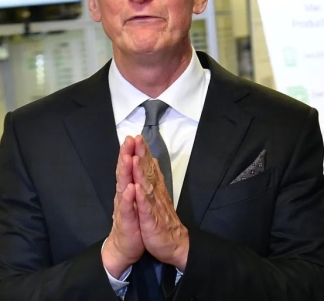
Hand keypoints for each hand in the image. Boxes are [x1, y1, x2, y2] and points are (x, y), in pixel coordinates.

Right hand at [102, 137, 144, 277]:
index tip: (135, 136)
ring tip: (128, 158)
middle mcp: (123, 195)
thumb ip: (137, 181)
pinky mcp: (126, 221)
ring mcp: (123, 207)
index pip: (129, 167)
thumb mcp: (137, 198)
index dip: (131, 152)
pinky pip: (127, 209)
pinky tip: (130, 189)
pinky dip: (128, 199)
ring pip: (123, 187)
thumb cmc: (133, 220)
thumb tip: (140, 164)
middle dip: (126, 155)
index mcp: (128, 189)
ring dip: (125, 173)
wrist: (126, 246)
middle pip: (124, 172)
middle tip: (128, 140)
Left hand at [132, 135, 189, 270]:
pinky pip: (146, 208)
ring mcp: (154, 207)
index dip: (143, 152)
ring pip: (147, 186)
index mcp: (155, 190)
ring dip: (141, 172)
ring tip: (135, 158)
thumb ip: (154, 181)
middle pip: (148, 172)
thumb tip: (153, 163)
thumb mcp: (156, 199)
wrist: (173, 245)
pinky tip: (137, 188)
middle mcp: (156, 195)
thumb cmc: (163, 222)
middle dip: (142, 155)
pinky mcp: (152, 221)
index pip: (148, 168)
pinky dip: (141, 198)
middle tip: (136, 139)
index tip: (137, 137)